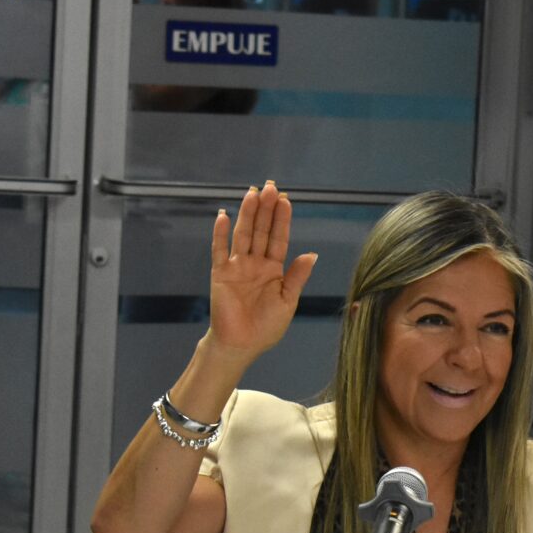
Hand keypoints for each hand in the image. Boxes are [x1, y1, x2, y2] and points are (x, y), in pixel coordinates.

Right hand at [206, 181, 316, 364]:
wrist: (242, 345)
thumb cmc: (266, 326)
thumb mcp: (288, 300)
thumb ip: (297, 276)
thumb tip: (312, 254)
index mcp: (274, 269)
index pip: (279, 238)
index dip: (282, 219)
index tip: (286, 200)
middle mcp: (255, 263)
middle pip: (261, 230)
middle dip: (266, 209)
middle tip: (270, 187)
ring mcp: (237, 267)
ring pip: (243, 235)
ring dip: (247, 214)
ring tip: (252, 193)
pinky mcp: (220, 274)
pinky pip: (219, 250)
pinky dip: (221, 233)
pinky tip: (224, 216)